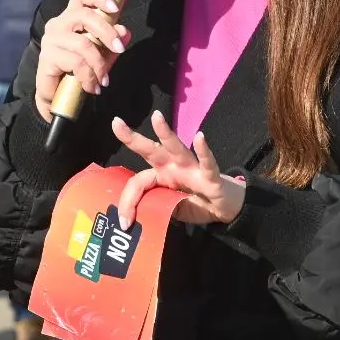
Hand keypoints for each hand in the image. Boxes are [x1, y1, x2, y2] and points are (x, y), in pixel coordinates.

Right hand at [34, 0, 130, 122]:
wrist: (58, 97)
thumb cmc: (80, 71)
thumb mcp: (103, 55)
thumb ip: (113, 43)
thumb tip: (125, 32)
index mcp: (72, 17)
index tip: (115, 9)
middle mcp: (59, 23)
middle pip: (85, 15)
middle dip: (108, 33)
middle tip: (120, 49)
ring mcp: (51, 40)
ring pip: (83, 43)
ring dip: (99, 64)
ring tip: (104, 79)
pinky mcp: (47, 57)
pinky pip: (75, 62)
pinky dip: (89, 77)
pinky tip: (92, 87)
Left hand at [110, 111, 246, 229]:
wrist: (224, 209)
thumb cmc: (195, 204)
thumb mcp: (169, 210)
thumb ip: (154, 209)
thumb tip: (133, 220)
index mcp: (161, 175)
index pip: (139, 182)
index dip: (129, 201)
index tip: (123, 221)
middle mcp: (173, 167)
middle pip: (150, 150)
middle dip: (132, 137)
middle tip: (116, 123)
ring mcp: (191, 169)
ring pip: (176, 148)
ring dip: (166, 133)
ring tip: (157, 118)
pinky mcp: (210, 176)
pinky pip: (207, 163)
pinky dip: (204, 151)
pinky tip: (200, 137)